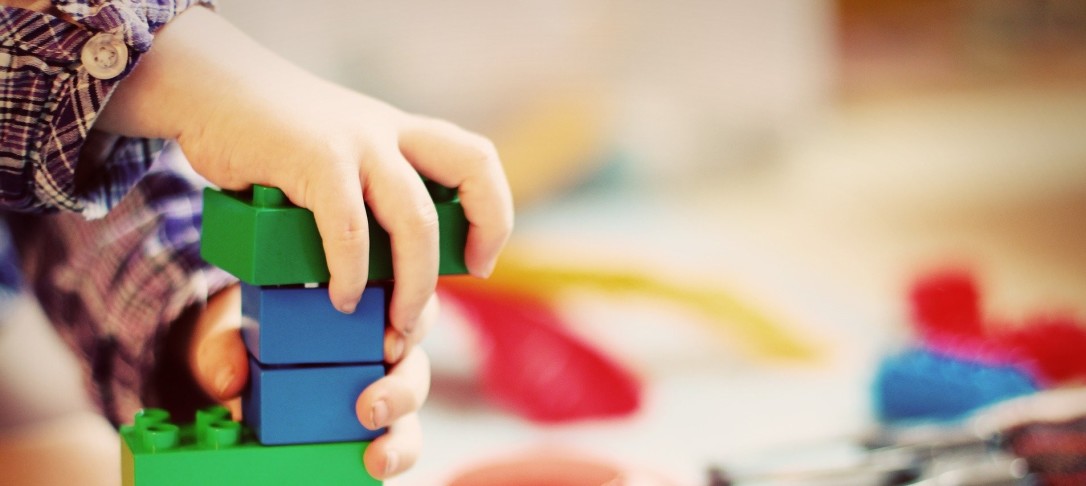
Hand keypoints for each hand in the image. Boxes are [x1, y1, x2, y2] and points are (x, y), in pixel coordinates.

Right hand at [97, 6, 513, 337]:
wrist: (210, 90)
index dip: (493, 212)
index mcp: (401, 134)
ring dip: (414, 283)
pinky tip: (337, 297)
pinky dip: (348, 272)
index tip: (480, 260)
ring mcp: (356, 141)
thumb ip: (365, 194)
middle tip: (454, 288)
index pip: (476, 161)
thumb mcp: (338, 156)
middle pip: (472, 170)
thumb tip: (383, 270)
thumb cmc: (271, 140)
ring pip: (415, 219)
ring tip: (393, 324)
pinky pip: (348, 227)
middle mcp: (389, 132)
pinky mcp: (314, 157)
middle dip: (480, 235)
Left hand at [188, 284, 436, 478]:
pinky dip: (394, 456)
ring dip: (402, 434)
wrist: (238, 374)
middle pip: (415, 362)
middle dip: (403, 388)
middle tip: (371, 407)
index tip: (388, 343)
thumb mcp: (232, 333)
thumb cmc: (250, 339)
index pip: (406, 303)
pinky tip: (374, 465)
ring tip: (378, 456)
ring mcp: (382, 390)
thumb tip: (230, 380)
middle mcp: (381, 348)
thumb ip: (224, 348)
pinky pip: (399, 444)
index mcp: (362, 306)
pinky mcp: (374, 429)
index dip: (412, 320)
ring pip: (412, 409)